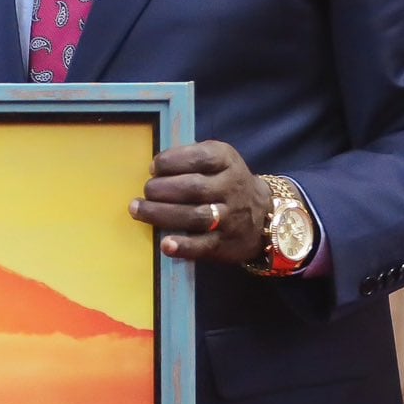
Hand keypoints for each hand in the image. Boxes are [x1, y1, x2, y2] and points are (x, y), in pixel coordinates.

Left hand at [130, 140, 270, 263]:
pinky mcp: (225, 243)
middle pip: (194, 188)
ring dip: (162, 214)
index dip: (172, 161)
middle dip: (162, 189)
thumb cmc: (226, 183)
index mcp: (227, 161)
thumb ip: (190, 159)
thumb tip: (153, 168)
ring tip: (138, 210)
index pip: (200, 158)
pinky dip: (183, 246)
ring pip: (196, 216)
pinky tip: (165, 244)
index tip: (153, 168)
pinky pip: (203, 245)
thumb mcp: (218, 160)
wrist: (264, 216)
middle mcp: (231, 188)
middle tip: (146, 191)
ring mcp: (230, 217)